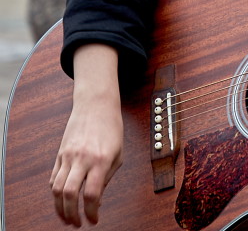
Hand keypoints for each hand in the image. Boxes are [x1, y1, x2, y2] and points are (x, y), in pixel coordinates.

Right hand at [52, 44, 123, 226]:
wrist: (96, 106)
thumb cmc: (112, 129)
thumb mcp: (118, 154)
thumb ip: (107, 178)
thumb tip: (97, 200)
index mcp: (101, 159)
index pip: (92, 193)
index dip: (91, 211)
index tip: (93, 220)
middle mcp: (82, 158)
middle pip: (68, 193)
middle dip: (71, 214)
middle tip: (76, 223)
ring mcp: (68, 156)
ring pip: (56, 188)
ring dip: (59, 207)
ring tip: (66, 217)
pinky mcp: (60, 154)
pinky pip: (53, 178)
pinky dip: (55, 192)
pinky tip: (61, 199)